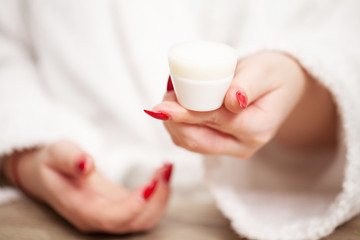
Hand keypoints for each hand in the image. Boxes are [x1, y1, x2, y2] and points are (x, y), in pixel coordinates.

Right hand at [3, 141, 172, 232]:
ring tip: (166, 169)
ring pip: (144, 219)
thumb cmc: (53, 162)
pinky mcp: (121, 208)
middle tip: (165, 169)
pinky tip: (162, 173)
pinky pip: (146, 209)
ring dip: (161, 198)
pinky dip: (158, 194)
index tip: (149, 186)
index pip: (109, 217)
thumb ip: (70, 159)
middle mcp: (97, 218)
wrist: (50, 173)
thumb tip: (86, 164)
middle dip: (156, 200)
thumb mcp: (57, 153)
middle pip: (134, 223)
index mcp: (80, 208)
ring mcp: (111, 215)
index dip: (131, 207)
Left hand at [145, 52, 336, 157]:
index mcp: (256, 128)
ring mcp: (232, 147)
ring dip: (174, 124)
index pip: (213, 121)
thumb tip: (230, 101)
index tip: (163, 103)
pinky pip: (194, 140)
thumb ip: (248, 86)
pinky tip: (176, 109)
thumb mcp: (264, 72)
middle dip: (174, 120)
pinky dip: (180, 125)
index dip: (185, 113)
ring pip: (191, 143)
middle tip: (164, 97)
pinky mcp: (223, 144)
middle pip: (196, 141)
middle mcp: (243, 145)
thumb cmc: (274, 74)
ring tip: (169, 100)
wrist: (283, 85)